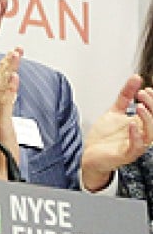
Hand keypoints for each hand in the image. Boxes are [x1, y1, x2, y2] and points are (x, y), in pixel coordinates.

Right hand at [0, 48, 20, 178]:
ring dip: (9, 70)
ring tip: (16, 56)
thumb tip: (12, 89)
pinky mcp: (0, 123)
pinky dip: (9, 89)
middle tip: (16, 50)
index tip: (10, 56)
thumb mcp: (0, 124)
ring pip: (0, 88)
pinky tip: (14, 78)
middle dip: (7, 64)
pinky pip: (5, 103)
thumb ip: (5, 105)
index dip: (3, 68)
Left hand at [80, 74, 152, 191]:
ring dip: (147, 119)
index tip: (146, 89)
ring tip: (139, 106)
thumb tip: (136, 78)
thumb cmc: (104, 137)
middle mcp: (140, 135)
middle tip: (142, 93)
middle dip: (152, 106)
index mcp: (140, 125)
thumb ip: (125, 96)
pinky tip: (131, 125)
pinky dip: (136, 136)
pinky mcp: (125, 155)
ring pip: (150, 135)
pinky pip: (136, 147)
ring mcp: (134, 146)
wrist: (88, 154)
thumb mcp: (114, 111)